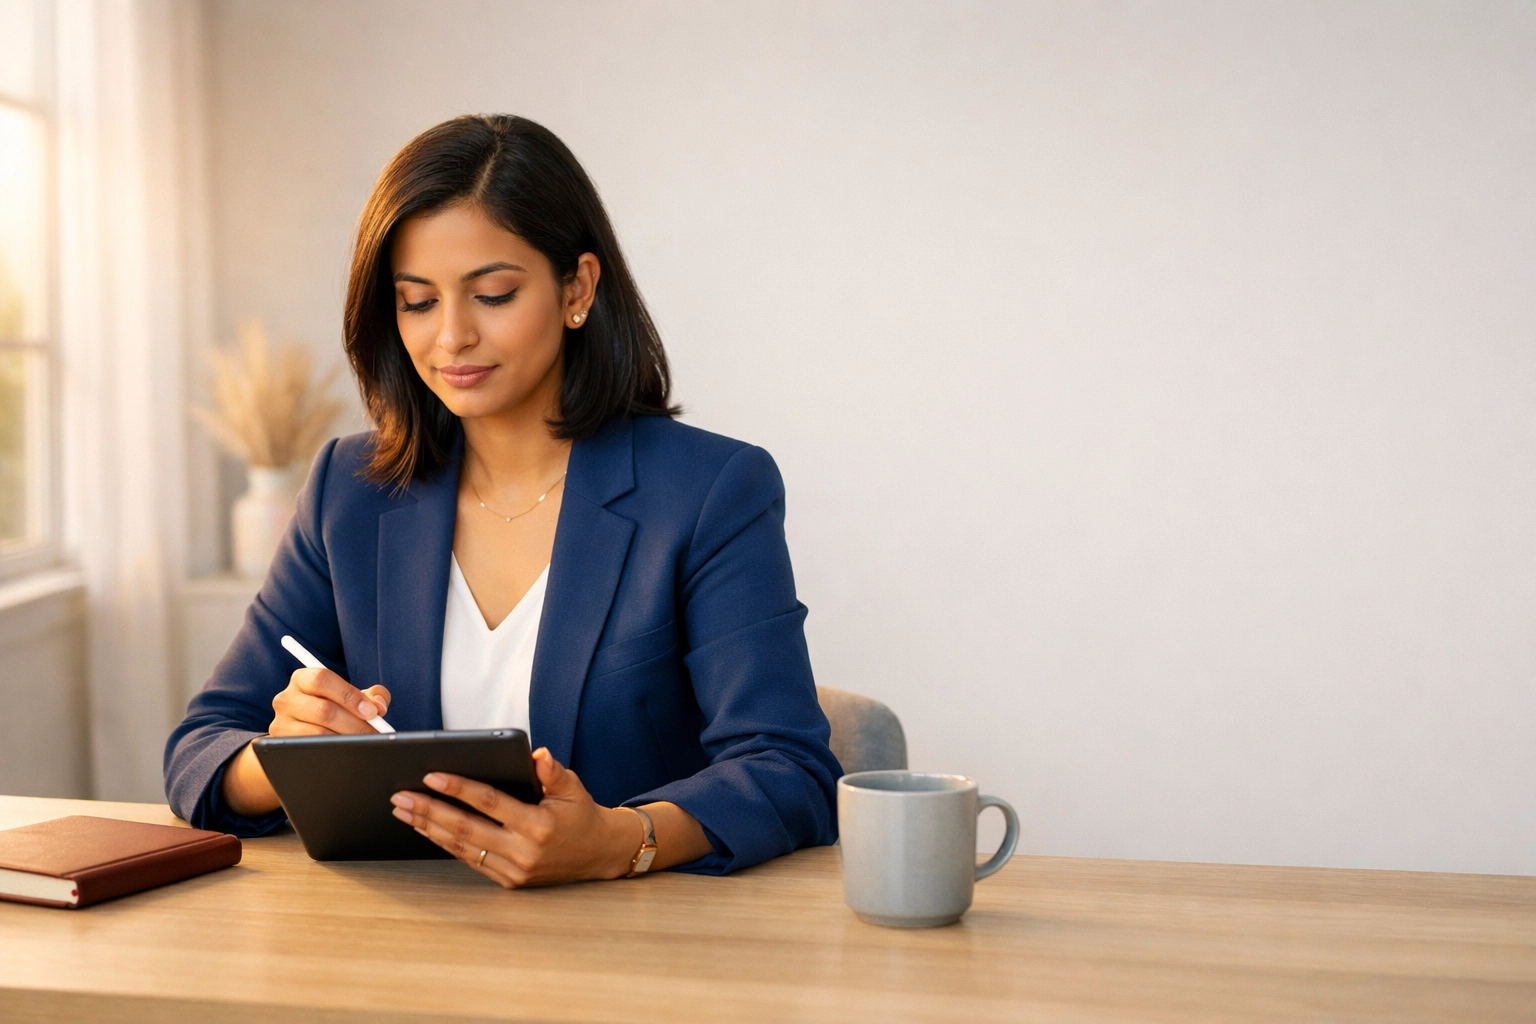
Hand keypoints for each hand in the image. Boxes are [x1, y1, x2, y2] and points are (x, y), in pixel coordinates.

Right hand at [222, 668, 392, 815]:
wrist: (305, 733)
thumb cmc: (335, 708)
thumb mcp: (351, 697)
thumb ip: (372, 695)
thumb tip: (379, 706)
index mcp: (302, 679)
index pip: (322, 679)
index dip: (349, 695)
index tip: (371, 711)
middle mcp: (286, 699)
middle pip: (323, 711)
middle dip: (355, 724)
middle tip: (374, 733)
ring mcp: (280, 724)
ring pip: (318, 735)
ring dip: (347, 740)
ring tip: (364, 743)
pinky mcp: (281, 746)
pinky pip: (311, 752)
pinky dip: (334, 753)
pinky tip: (347, 752)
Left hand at [390, 748, 641, 887]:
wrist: (598, 854)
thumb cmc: (580, 814)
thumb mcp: (573, 788)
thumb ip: (553, 772)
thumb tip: (536, 754)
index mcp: (539, 825)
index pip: (490, 803)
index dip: (459, 789)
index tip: (430, 776)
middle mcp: (524, 851)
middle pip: (466, 828)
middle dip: (429, 811)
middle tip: (401, 796)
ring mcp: (515, 870)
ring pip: (462, 848)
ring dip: (429, 828)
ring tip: (404, 811)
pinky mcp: (509, 882)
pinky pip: (470, 861)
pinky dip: (445, 844)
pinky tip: (426, 829)